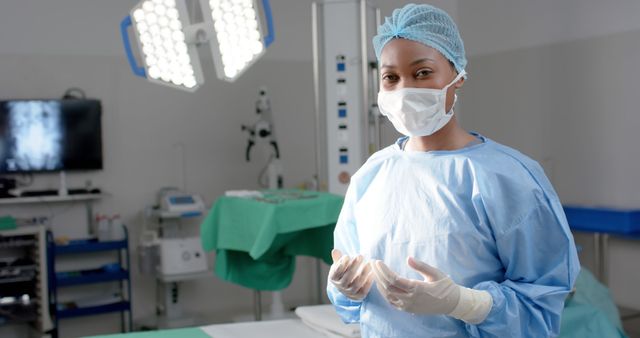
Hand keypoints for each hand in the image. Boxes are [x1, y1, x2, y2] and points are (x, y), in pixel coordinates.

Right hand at [328, 249, 373, 300]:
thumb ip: (338, 258)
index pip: (337, 271)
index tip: (347, 256)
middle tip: (360, 256)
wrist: (348, 286)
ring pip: (356, 284)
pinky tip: (373, 273)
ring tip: (369, 263)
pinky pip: (364, 290)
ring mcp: (349, 293)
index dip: (342, 264)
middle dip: (354, 266)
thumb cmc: (344, 271)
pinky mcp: (358, 296)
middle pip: (347, 277)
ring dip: (363, 273)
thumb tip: (335, 250)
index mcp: (333, 278)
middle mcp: (340, 287)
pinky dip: (368, 282)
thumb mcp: (339, 264)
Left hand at [371, 257, 491, 323]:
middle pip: (388, 286)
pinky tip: (381, 284)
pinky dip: (384, 292)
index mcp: (417, 289)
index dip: (383, 270)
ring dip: (379, 283)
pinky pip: (392, 301)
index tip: (377, 261)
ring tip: (374, 271)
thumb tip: (408, 258)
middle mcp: (410, 299)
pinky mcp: (408, 309)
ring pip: (388, 295)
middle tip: (372, 263)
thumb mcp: (435, 273)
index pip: (394, 279)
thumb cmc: (445, 286)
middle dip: (378, 274)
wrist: (451, 304)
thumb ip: (421, 266)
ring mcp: (408, 306)